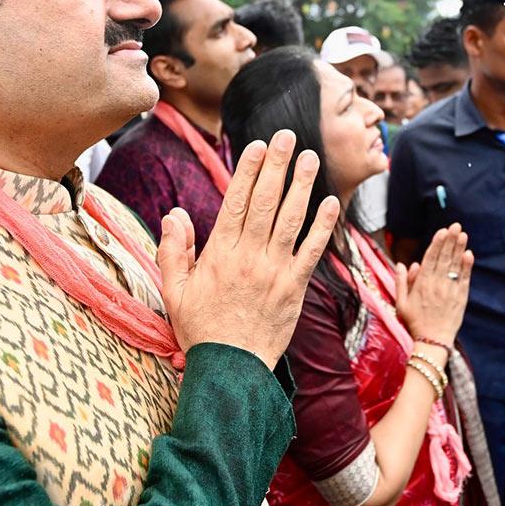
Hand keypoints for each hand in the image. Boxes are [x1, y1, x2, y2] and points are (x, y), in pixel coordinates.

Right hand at [157, 131, 339, 369]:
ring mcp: (275, 271)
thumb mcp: (174, 292)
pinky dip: (322, 226)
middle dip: (276, 165)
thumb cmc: (201, 330)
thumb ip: (174, 251)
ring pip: (291, 220)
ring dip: (302, 185)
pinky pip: (312, 251)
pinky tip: (330, 203)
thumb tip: (175, 214)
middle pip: (265, 202)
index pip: (235, 202)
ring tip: (310, 157)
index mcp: (219, 254)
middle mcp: (248, 257)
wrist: (231, 370)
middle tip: (286, 136)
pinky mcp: (295, 287)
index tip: (256, 146)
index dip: (247, 171)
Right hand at [396, 223, 473, 345]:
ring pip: (454, 265)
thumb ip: (401, 282)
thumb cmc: (414, 322)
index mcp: (422, 284)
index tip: (442, 231)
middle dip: (450, 240)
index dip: (437, 243)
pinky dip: (466, 266)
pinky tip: (468, 254)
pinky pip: (464, 278)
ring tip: (463, 234)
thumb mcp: (401, 303)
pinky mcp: (460, 297)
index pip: (430, 258)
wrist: (432, 340)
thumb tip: (404, 264)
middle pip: (444, 258)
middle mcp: (436, 284)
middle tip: (455, 225)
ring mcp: (449, 290)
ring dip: (459, 248)